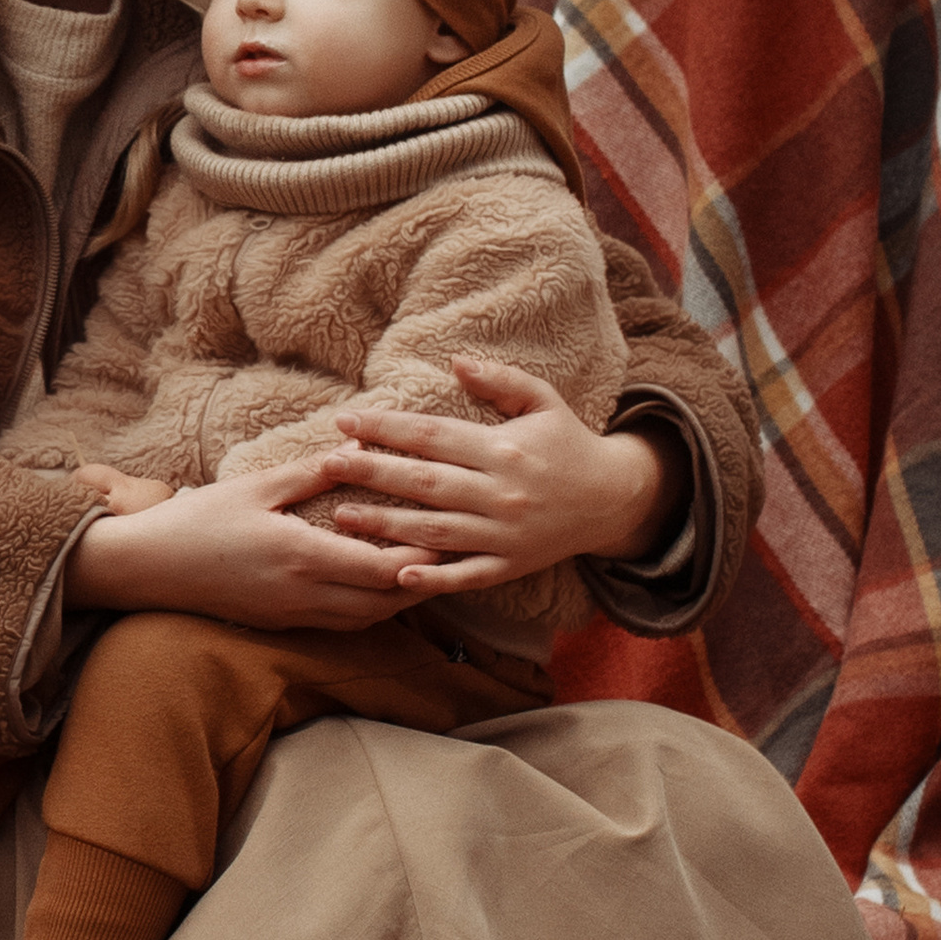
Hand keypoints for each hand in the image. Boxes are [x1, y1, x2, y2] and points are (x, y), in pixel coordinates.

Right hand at [63, 457, 421, 629]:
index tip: (451, 537)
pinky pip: (338, 624)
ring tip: (428, 574)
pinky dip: (368, 609)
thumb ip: (313, 472)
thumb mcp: (257, 486)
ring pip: (364, 619)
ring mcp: (291, 615)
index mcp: (302, 556)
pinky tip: (379, 588)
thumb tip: (361, 448)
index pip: (382, 568)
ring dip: (398, 601)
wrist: (146, 568)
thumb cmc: (198, 520)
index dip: (423, 558)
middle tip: (455, 559)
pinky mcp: (279, 624)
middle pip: (383, 602)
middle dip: (423, 584)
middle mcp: (303, 594)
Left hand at [307, 357, 686, 594]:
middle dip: (371, 473)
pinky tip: (396, 576)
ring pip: (435, 532)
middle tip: (326, 465)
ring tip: (341, 516)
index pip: (432, 437)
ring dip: (385, 525)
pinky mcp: (510, 566)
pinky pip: (466, 576)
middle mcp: (500, 493)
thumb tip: (454, 361)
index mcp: (503, 449)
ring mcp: (504, 535)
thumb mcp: (543, 400)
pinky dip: (432, 578)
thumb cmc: (568, 444)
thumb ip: (499, 380)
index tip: (345, 421)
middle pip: (424, 483)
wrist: (614, 499)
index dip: (385, 429)